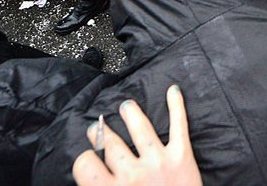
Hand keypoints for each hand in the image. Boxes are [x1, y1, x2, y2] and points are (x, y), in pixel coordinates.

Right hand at [72, 85, 200, 185]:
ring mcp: (158, 162)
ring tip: (127, 106)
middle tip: (98, 125)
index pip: (86, 164)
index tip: (88, 158)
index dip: (85, 159)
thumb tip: (88, 178)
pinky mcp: (182, 156)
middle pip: (111, 143)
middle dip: (102, 131)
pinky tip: (173, 90)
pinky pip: (179, 125)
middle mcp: (133, 173)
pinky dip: (177, 106)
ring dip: (131, 113)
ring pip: (139, 127)